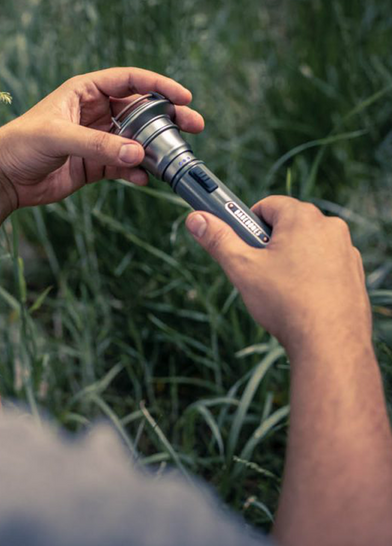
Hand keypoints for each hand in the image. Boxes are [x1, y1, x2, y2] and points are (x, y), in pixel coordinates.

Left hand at [0, 67, 203, 210]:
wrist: (2, 178)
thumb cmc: (21, 144)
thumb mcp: (59, 137)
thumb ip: (99, 146)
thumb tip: (138, 155)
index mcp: (84, 91)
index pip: (129, 81)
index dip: (158, 85)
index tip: (184, 96)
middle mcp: (94, 112)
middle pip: (139, 110)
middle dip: (166, 117)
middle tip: (193, 125)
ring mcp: (96, 140)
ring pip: (134, 140)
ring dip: (154, 147)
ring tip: (174, 157)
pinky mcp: (93, 165)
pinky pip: (122, 165)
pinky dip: (136, 171)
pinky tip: (145, 178)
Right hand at [185, 196, 371, 360]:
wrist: (330, 345)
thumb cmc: (286, 303)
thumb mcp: (242, 268)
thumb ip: (218, 240)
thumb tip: (196, 219)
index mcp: (302, 218)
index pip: (267, 205)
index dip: (247, 222)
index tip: (239, 241)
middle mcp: (330, 227)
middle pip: (288, 223)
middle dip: (268, 241)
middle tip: (256, 268)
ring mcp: (346, 250)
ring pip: (307, 244)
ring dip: (290, 257)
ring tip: (278, 288)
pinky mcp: (354, 273)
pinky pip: (325, 263)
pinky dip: (310, 273)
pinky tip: (299, 297)